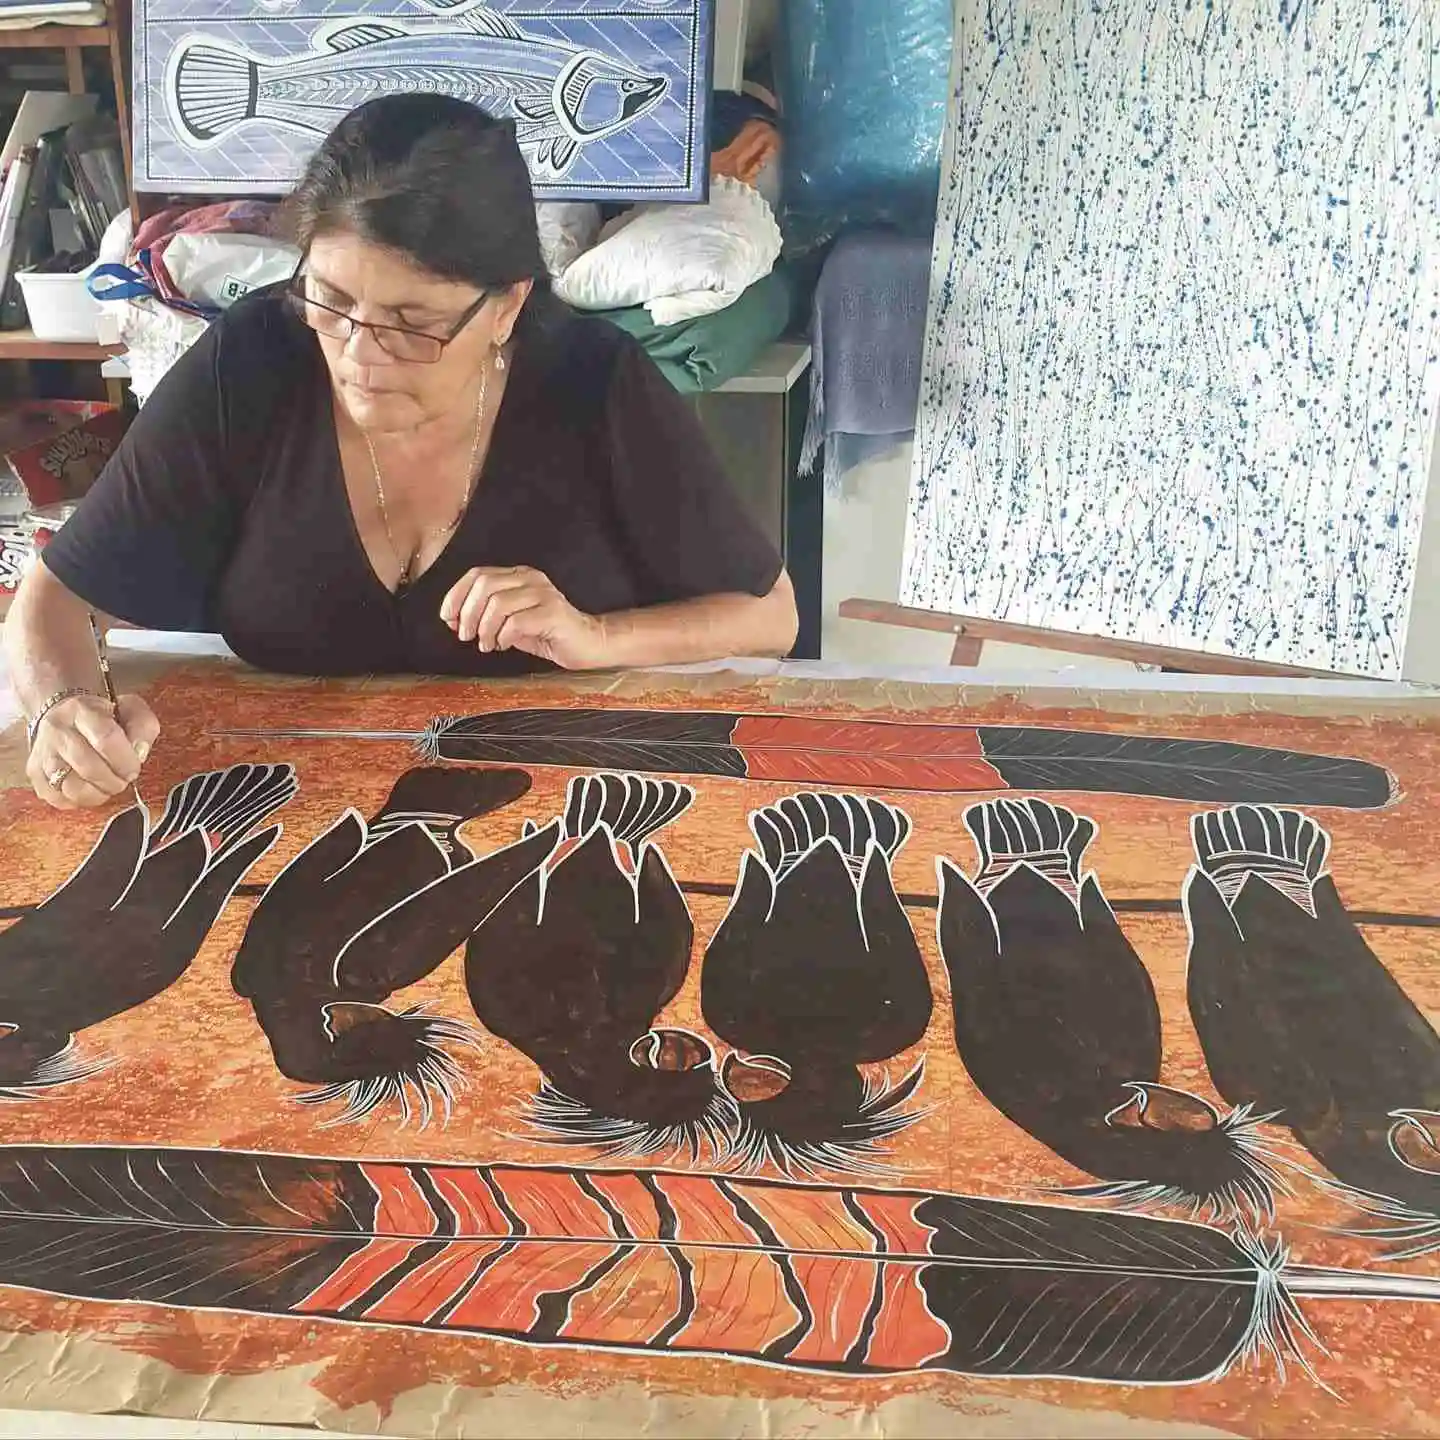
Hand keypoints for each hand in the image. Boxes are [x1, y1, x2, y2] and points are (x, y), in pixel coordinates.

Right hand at [27, 693, 158, 810]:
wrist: (63, 717)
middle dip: (114, 781)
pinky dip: (81, 801)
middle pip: (88, 767)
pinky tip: (91, 790)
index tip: (134, 769)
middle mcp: (57, 731)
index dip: (125, 760)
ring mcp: (42, 753)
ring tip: (108, 786)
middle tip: (123, 780)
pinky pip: (59, 799)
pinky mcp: (35, 774)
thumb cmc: (103, 717)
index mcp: (82, 711)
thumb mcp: (130, 710)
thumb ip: (143, 727)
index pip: (106, 738)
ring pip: (71, 787)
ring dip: (98, 794)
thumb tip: (139, 752)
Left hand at [440, 566, 608, 669]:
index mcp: (518, 575)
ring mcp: (543, 594)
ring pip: (498, 603)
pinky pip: (516, 622)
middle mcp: (530, 579)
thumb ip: (484, 617)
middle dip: (468, 613)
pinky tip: (504, 645)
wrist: (588, 643)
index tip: (448, 617)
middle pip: (485, 585)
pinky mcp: (553, 613)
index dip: (456, 595)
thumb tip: (453, 620)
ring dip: (485, 629)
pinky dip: (502, 636)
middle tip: (465, 635)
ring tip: (487, 645)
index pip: (478, 574)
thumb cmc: (547, 634)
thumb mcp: (509, 623)